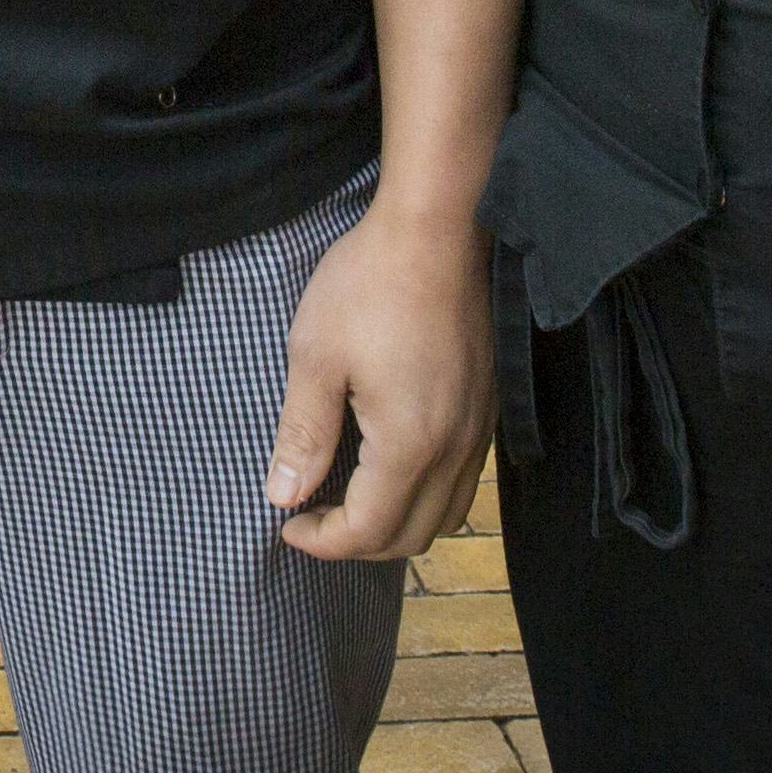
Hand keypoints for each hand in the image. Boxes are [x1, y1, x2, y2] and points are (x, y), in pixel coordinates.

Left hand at [267, 199, 481, 562]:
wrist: (438, 229)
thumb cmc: (370, 284)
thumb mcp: (315, 356)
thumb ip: (303, 434)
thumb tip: (284, 496)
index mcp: (408, 444)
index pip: (368, 530)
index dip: (322, 541)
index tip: (286, 523)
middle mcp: (454, 450)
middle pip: (412, 538)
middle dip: (357, 543)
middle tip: (312, 516)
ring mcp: (478, 430)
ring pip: (446, 517)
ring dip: (397, 526)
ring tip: (350, 499)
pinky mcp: (487, 408)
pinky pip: (463, 482)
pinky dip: (426, 497)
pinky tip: (391, 467)